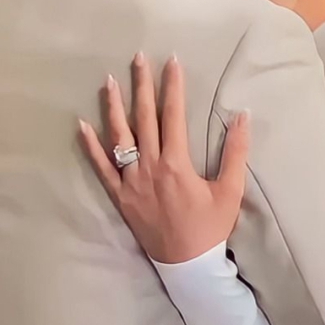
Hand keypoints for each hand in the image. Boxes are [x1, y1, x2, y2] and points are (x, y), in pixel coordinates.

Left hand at [80, 54, 249, 263]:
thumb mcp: (230, 190)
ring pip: (119, 137)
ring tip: (109, 81)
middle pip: (144, 118)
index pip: (173, 115)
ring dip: (113, 107)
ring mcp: (130, 181)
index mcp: (176, 163)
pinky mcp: (120, 196)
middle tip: (137, 58)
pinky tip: (81, 125)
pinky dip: (91, 146)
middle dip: (142, 86)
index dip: (172, 86)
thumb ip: (236, 152)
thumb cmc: (211, 227)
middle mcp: (149, 167)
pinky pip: (101, 168)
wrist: (187, 266)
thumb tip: (242, 116)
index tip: (171, 62)